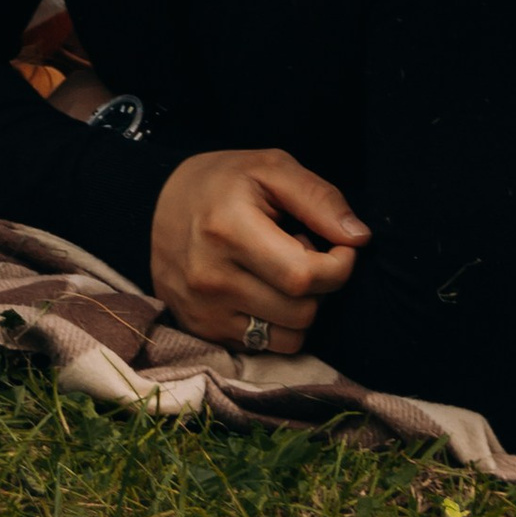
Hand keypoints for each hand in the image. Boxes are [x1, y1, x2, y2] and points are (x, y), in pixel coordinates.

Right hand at [150, 147, 369, 351]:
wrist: (156, 203)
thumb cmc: (224, 182)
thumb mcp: (271, 168)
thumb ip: (319, 198)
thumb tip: (359, 238)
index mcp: (228, 229)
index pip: (305, 276)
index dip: (339, 266)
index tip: (340, 247)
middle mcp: (211, 278)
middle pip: (302, 311)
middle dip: (321, 286)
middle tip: (305, 253)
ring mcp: (203, 311)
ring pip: (289, 338)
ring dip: (301, 309)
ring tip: (281, 272)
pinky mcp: (201, 331)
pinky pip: (264, 348)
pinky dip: (276, 324)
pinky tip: (262, 290)